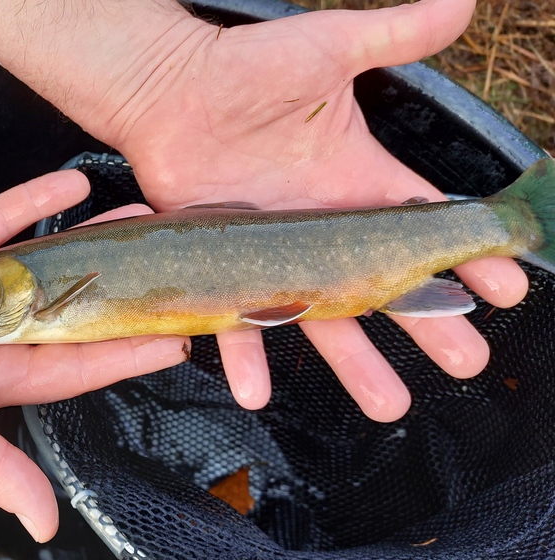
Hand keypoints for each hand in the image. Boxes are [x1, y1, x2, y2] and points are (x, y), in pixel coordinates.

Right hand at [0, 171, 186, 541]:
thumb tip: (44, 522)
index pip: (77, 363)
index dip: (126, 351)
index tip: (177, 335)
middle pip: (71, 306)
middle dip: (122, 289)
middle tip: (173, 266)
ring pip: (44, 258)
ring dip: (91, 241)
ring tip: (143, 220)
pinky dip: (33, 203)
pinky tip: (73, 188)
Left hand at [101, 0, 526, 420]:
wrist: (167, 89)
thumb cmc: (244, 66)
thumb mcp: (327, 48)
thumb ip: (394, 36)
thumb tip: (463, 2)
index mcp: (357, 182)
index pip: (424, 230)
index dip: (466, 259)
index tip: (505, 289)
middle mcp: (322, 228)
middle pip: (383, 288)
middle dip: (427, 326)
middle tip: (466, 367)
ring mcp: (274, 253)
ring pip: (321, 318)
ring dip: (353, 363)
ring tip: (387, 406)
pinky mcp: (224, 266)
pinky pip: (238, 318)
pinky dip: (246, 353)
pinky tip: (257, 392)